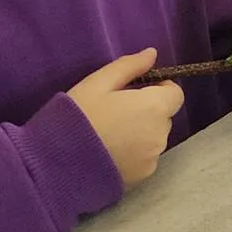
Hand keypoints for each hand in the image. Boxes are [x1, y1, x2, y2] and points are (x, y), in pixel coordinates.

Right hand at [68, 50, 183, 189]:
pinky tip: (109, 153)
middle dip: (148, 111)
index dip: (160, 89)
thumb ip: (130, 66)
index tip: (137, 91)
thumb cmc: (78, 117)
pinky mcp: (141, 178)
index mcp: (154, 107)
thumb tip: (152, 53)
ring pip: (154, 139)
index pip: (176, 95)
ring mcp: (151, 159)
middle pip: (164, 117)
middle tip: (117, 112)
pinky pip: (145, 159)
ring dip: (142, 133)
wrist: (56, 166)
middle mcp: (160, 135)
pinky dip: (134, 154)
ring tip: (110, 134)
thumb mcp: (98, 83)